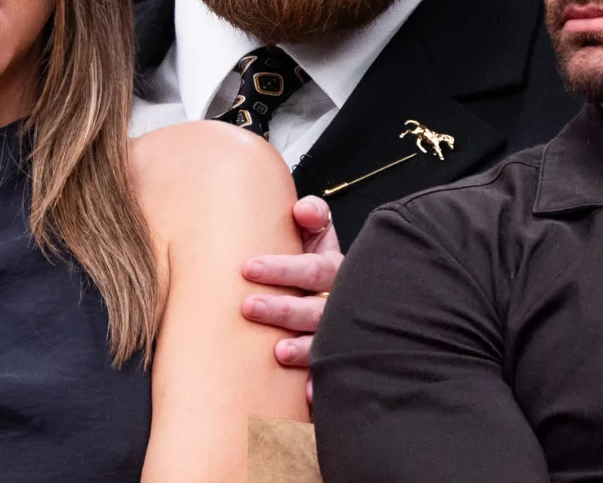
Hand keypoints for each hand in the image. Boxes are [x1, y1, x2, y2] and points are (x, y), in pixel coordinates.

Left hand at [242, 195, 343, 377]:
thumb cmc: (320, 267)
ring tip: (277, 351)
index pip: (314, 268)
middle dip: (284, 309)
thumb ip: (312, 217)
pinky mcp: (340, 363)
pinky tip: (309, 394)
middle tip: (248, 306)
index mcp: (336, 271)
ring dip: (305, 349)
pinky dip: (324, 386)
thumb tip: (302, 209)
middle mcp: (343, 305)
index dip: (284, 269)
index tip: (247, 267)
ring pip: (327, 342)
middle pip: (318, 307)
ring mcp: (344, 336)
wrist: (355, 300)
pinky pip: (336, 378)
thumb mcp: (321, 237)